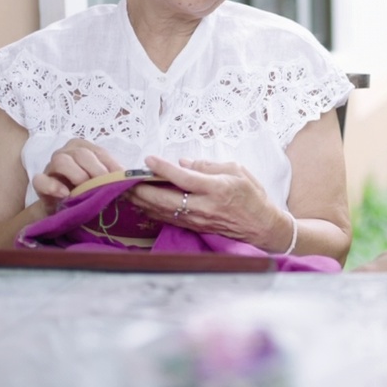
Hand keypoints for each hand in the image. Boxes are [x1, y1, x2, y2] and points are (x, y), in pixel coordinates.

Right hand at [32, 139, 122, 206]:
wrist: (63, 206)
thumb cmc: (85, 189)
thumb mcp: (100, 181)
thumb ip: (112, 176)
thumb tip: (129, 179)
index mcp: (83, 147)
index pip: (100, 152)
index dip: (112, 165)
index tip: (122, 179)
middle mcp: (67, 151)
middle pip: (82, 154)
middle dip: (96, 170)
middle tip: (105, 185)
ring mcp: (51, 165)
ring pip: (61, 161)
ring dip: (77, 175)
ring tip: (85, 189)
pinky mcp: (40, 181)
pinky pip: (40, 180)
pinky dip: (52, 186)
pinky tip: (65, 194)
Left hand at [131, 155, 290, 250]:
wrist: (262, 226)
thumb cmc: (252, 196)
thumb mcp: (237, 171)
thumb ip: (208, 166)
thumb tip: (184, 163)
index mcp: (216, 189)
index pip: (183, 178)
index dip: (163, 168)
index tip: (148, 159)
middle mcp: (204, 207)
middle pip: (164, 200)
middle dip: (140, 190)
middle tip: (124, 179)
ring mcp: (197, 220)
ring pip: (161, 212)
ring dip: (141, 202)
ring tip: (125, 190)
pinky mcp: (194, 227)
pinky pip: (167, 219)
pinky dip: (151, 211)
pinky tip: (141, 203)